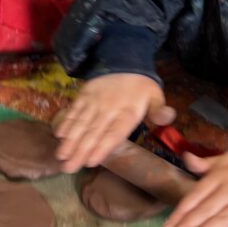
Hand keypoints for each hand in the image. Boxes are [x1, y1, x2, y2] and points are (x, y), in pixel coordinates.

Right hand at [54, 73, 174, 172]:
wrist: (124, 58)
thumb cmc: (140, 86)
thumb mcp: (155, 95)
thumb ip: (159, 109)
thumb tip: (169, 117)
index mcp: (128, 112)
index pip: (114, 132)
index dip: (102, 146)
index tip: (91, 161)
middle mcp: (108, 108)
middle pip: (93, 132)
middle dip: (80, 151)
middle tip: (68, 168)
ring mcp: (94, 102)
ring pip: (80, 123)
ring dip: (70, 140)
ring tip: (61, 155)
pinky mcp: (84, 95)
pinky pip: (74, 110)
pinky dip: (66, 121)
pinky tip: (58, 134)